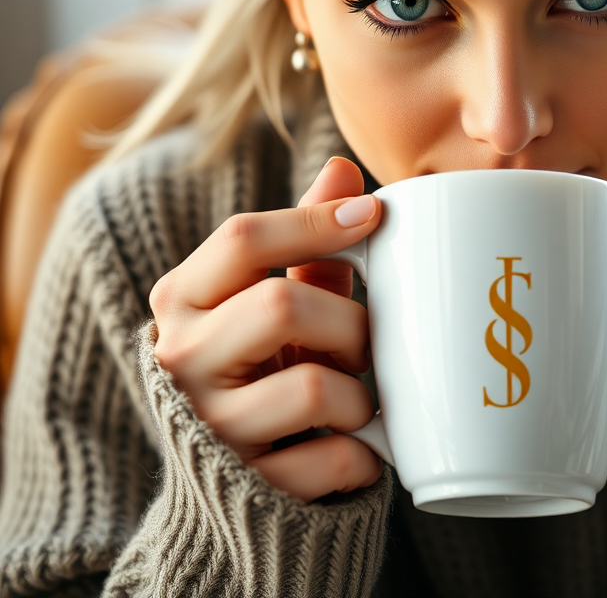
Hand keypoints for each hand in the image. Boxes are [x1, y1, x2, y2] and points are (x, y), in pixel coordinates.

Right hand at [149, 157, 383, 501]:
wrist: (225, 484)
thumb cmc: (260, 365)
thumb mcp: (269, 299)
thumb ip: (304, 240)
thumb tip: (342, 171)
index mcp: (182, 300)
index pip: (243, 238)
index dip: (316, 221)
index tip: (374, 215)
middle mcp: (181, 360)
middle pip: (283, 306)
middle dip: (350, 321)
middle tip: (365, 341)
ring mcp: (209, 428)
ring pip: (313, 387)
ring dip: (361, 392)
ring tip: (358, 398)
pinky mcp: (247, 487)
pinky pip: (333, 459)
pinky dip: (365, 452)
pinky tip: (362, 445)